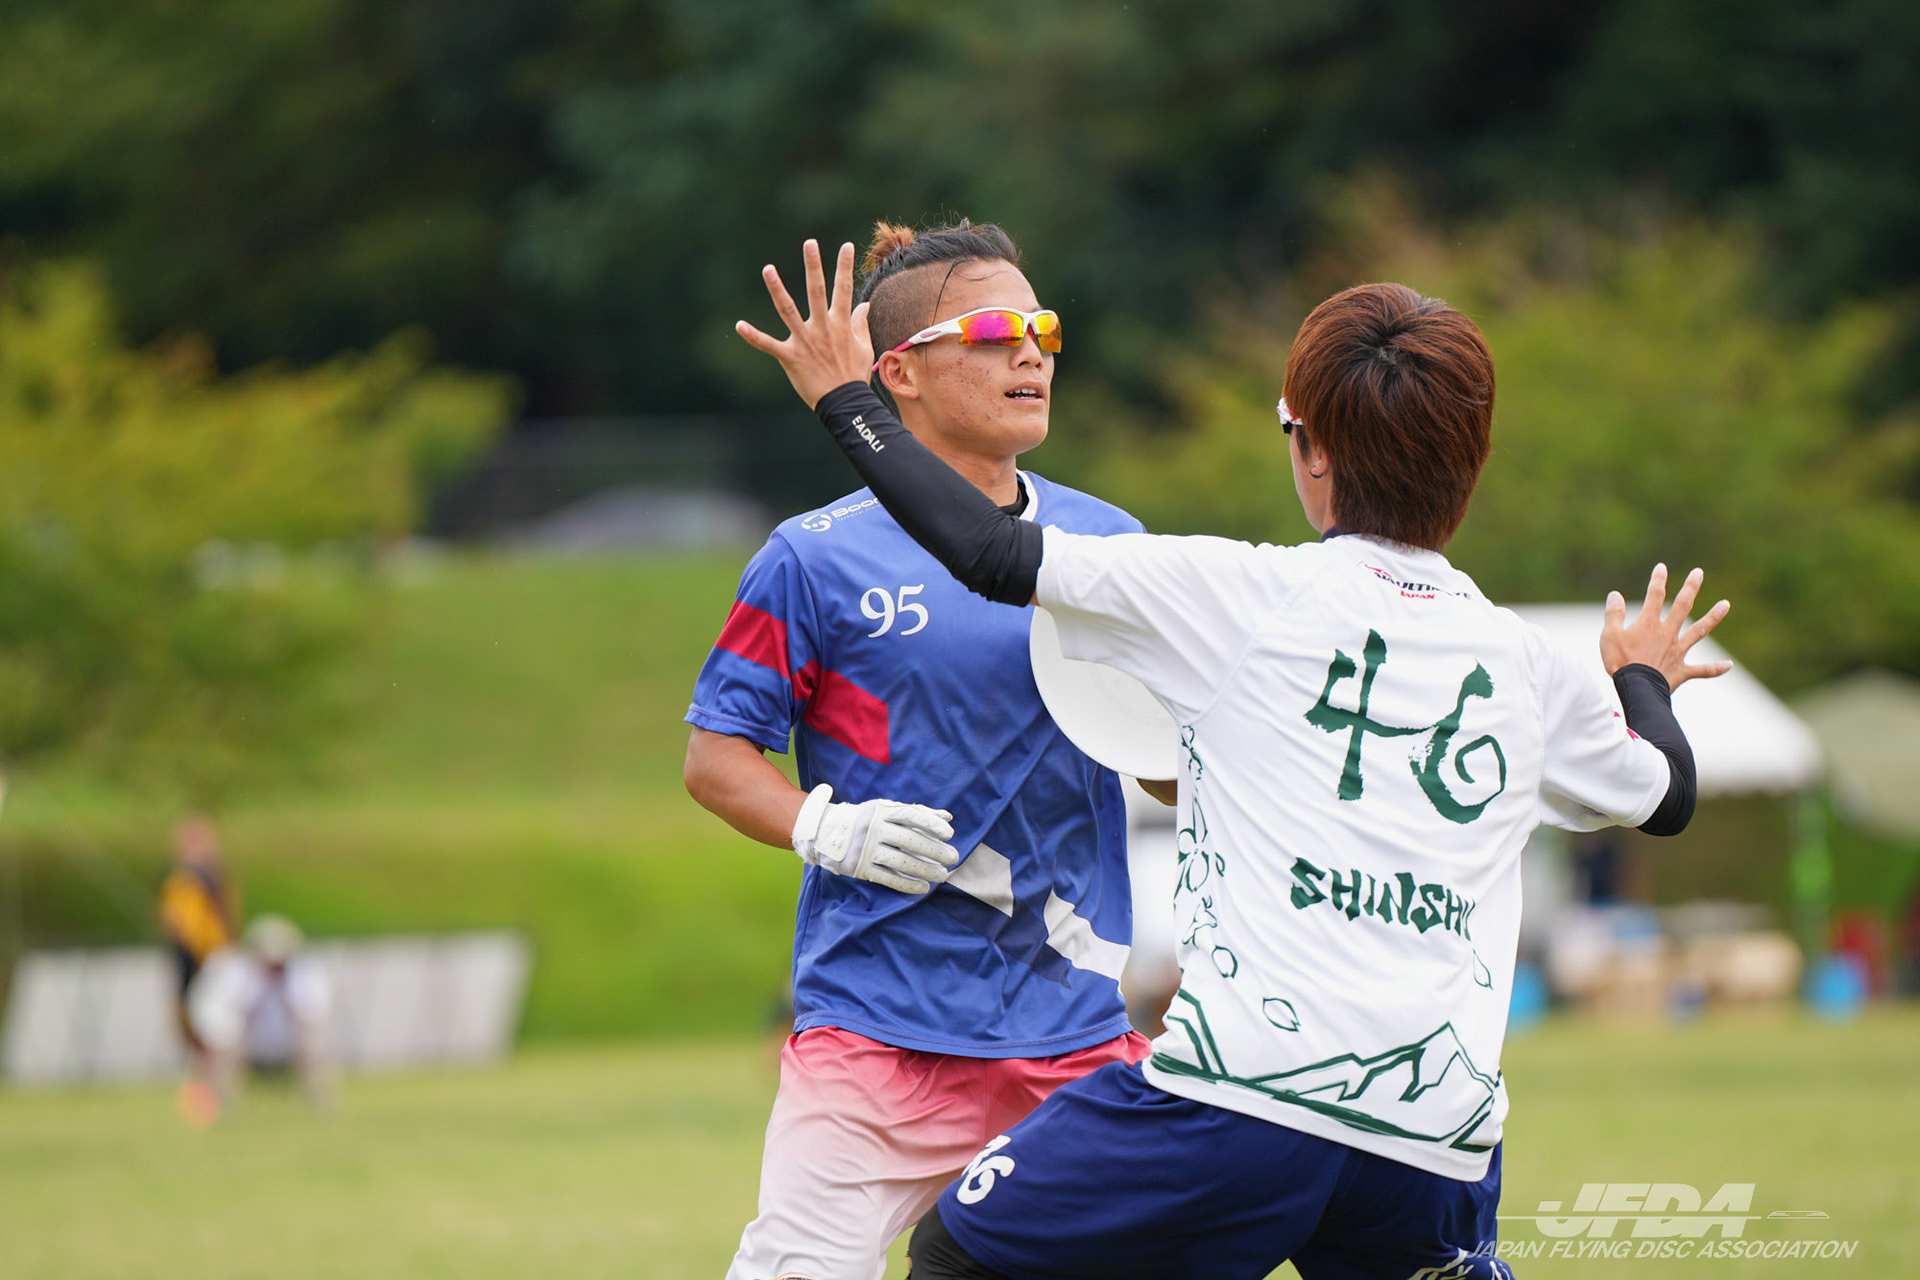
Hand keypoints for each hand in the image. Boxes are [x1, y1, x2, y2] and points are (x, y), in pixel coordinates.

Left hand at [736, 239, 874, 408]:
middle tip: (810, 243)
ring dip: (777, 289)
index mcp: (840, 324)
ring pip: (788, 311)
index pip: (844, 290)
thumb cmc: (854, 375)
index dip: (845, 267)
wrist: (845, 403)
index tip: (846, 246)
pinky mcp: (790, 358)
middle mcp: (821, 328)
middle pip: (817, 291)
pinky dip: (753, 336)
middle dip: (814, 266)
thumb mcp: (864, 347)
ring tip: (768, 269)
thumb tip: (864, 304)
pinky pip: (768, 345)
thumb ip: (861, 323)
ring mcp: (804, 341)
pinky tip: (739, 325)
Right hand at [791, 786, 958, 894]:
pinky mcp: (859, 867)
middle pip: (909, 840)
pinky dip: (907, 883)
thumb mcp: (887, 810)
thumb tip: (947, 818)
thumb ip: (917, 813)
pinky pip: (887, 877)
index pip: (910, 816)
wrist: (826, 832)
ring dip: (924, 870)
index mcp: (881, 811)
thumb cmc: (866, 819)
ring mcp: (865, 849)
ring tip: (942, 875)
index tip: (949, 834)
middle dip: (934, 850)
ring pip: (900, 861)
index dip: (931, 824)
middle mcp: (873, 828)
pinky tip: (923, 888)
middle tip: (952, 858)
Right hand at [1600, 564, 1732, 690]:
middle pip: (1682, 606)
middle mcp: (1667, 634)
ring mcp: (1677, 651)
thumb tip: (1615, 595)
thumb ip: (1614, 614)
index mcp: (1649, 624)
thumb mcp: (1609, 635)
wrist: (1637, 688)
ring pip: (1699, 631)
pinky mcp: (1682, 671)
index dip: (1658, 580)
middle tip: (1698, 573)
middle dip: (1690, 588)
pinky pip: (1702, 670)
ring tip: (1726, 604)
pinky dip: (1715, 668)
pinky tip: (1729, 665)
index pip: (1655, 596)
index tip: (1662, 567)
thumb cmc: (1620, 662)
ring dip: (1713, 618)